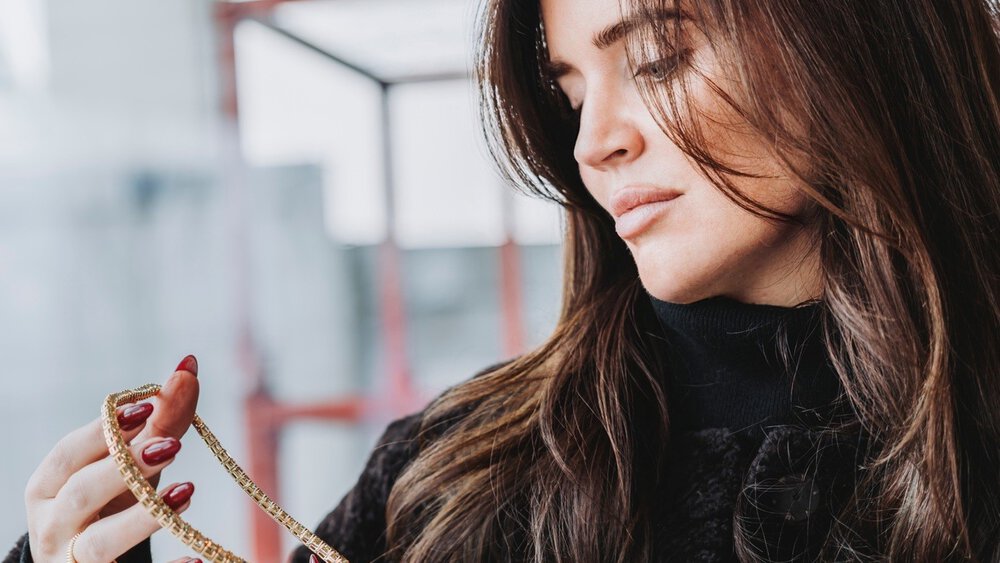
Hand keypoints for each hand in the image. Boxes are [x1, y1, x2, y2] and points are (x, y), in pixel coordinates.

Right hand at [24, 355, 200, 562]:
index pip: (69, 453)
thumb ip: (160, 419)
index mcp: (50, 485)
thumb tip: (189, 364)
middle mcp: (53, 523)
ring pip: (100, 542)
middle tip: (172, 446)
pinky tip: (198, 558)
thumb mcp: (127, 465)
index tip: (146, 407)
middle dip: (124, 468)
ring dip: (144, 517)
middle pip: (81, 494)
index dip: (104, 430)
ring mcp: (72, 561)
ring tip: (187, 492)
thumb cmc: (106, 503)